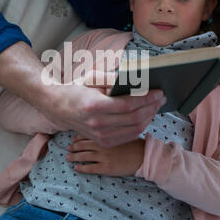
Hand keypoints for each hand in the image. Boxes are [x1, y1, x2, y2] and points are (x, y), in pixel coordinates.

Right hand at [41, 70, 165, 147]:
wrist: (57, 108)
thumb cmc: (76, 89)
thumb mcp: (91, 77)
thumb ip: (112, 78)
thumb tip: (135, 79)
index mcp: (94, 105)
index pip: (128, 104)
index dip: (146, 98)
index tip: (158, 92)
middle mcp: (97, 123)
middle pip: (134, 118)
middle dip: (152, 107)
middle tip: (162, 98)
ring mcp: (100, 136)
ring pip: (134, 129)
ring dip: (149, 117)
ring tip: (156, 106)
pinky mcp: (103, 142)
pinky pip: (128, 136)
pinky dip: (140, 127)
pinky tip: (146, 117)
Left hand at [66, 133, 144, 176]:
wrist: (143, 156)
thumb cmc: (134, 143)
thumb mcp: (121, 131)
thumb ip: (110, 129)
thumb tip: (100, 126)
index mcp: (105, 134)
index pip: (87, 133)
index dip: (78, 136)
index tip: (74, 138)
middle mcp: (102, 144)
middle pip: (83, 145)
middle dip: (73, 146)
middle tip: (68, 148)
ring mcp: (103, 156)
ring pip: (83, 156)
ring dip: (74, 156)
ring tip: (68, 157)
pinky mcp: (106, 168)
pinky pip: (90, 168)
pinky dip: (82, 167)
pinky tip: (76, 168)